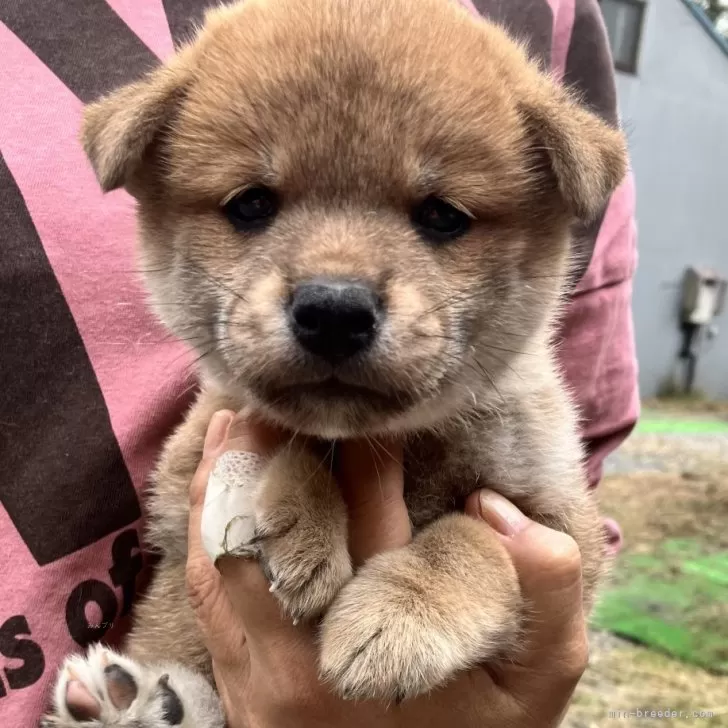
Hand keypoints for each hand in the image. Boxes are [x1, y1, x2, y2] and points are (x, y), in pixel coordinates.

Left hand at [186, 411, 587, 727]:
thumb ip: (547, 594)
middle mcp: (307, 647)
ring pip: (223, 545)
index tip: (373, 412)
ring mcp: (258, 669)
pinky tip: (214, 480)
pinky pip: (205, 584)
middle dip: (281, 448)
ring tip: (236, 419)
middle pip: (283, 518)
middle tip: (286, 396)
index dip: (368, 447)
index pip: (368, 506)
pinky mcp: (235, 680)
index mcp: (386, 630)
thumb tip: (495, 506)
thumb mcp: (537, 684)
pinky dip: (203, 521)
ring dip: (227, 475)